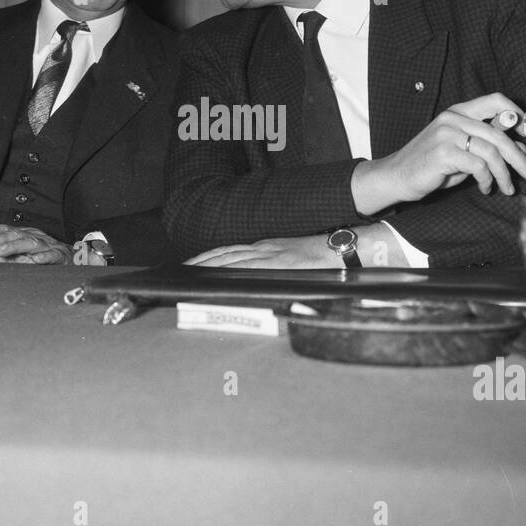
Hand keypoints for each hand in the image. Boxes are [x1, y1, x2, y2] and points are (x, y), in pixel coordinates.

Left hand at [0, 225, 72, 264]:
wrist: (70, 261)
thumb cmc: (39, 259)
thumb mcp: (13, 259)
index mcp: (22, 236)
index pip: (3, 230)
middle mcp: (33, 237)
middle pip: (14, 235)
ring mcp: (47, 246)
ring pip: (31, 243)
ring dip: (14, 246)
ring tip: (0, 253)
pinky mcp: (60, 256)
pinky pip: (52, 255)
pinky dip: (44, 257)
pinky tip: (35, 261)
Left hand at [186, 223, 409, 267]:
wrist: (345, 248)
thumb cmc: (324, 255)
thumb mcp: (295, 256)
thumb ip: (278, 263)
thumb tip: (263, 278)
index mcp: (268, 247)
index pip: (231, 251)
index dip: (209, 257)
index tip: (191, 265)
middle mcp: (265, 249)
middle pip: (225, 254)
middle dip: (201, 262)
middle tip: (180, 271)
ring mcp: (271, 256)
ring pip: (231, 259)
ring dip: (208, 266)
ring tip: (188, 274)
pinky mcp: (279, 263)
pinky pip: (247, 267)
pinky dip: (228, 270)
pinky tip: (215, 276)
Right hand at [351, 93, 525, 214]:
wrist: (396, 176)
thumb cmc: (431, 166)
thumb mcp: (464, 153)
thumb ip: (488, 147)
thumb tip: (522, 148)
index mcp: (458, 112)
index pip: (495, 100)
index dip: (516, 112)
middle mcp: (453, 118)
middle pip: (499, 133)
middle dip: (519, 157)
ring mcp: (447, 133)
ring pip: (491, 152)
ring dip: (504, 174)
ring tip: (507, 188)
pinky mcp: (443, 152)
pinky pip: (478, 166)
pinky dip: (487, 180)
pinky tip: (485, 188)